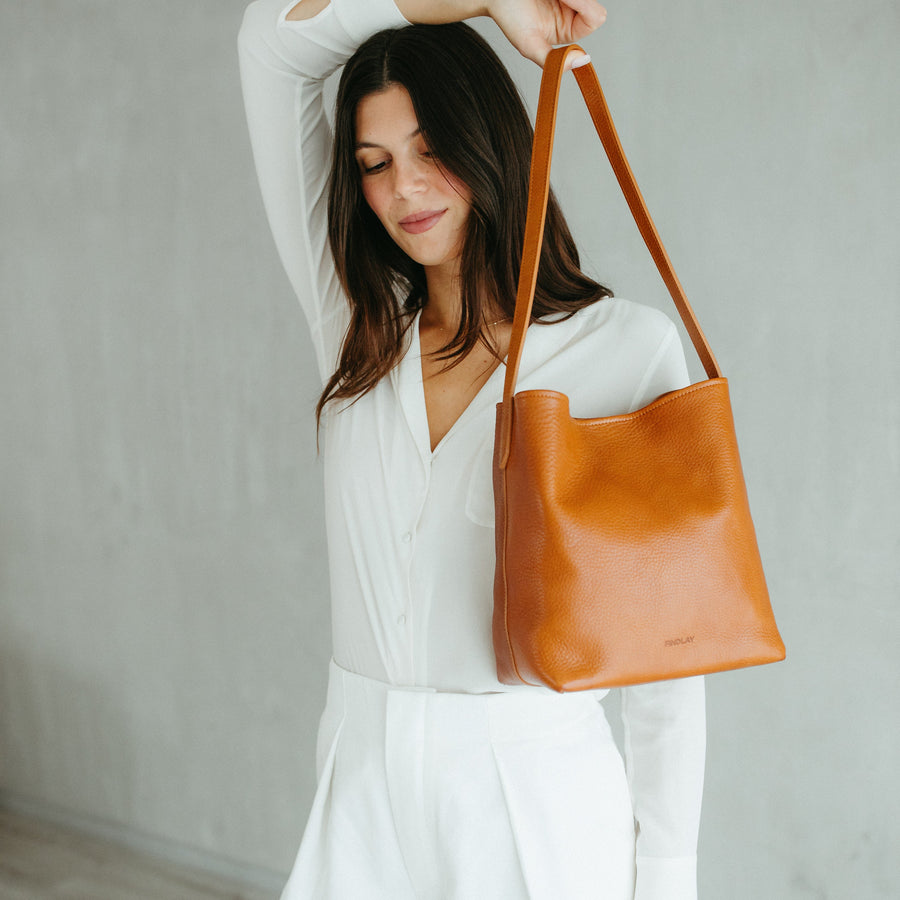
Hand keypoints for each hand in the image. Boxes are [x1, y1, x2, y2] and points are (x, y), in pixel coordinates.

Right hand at [485, 0, 606, 68]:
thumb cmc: (508, 15)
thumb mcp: (528, 44)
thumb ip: (552, 60)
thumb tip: (581, 63)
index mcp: (567, 30)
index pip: (594, 19)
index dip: (586, 8)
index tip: (564, 0)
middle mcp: (571, 13)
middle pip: (595, 3)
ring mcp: (569, 0)